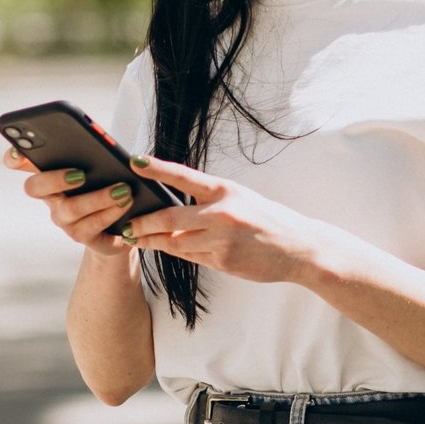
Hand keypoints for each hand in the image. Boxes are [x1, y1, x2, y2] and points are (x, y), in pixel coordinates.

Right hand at [4, 147, 133, 256]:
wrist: (124, 222)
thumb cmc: (109, 183)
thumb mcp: (101, 162)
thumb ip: (92, 148)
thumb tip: (100, 140)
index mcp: (50, 172)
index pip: (19, 162)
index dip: (14, 157)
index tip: (21, 152)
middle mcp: (50, 196)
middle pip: (35, 187)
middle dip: (54, 179)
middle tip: (80, 174)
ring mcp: (63, 218)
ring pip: (70, 208)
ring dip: (98, 197)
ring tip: (122, 189)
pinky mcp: (81, 235)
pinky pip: (91, 225)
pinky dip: (110, 212)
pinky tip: (125, 202)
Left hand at [126, 155, 344, 283]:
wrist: (298, 247)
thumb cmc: (266, 219)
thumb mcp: (240, 198)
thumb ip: (208, 201)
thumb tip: (172, 205)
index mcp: (225, 190)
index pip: (183, 177)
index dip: (157, 169)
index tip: (134, 162)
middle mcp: (222, 214)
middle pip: (169, 218)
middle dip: (143, 223)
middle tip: (126, 225)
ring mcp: (222, 240)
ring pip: (176, 242)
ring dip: (153, 241)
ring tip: (136, 238)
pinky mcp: (223, 261)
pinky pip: (190, 257)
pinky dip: (176, 252)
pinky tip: (165, 248)